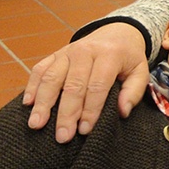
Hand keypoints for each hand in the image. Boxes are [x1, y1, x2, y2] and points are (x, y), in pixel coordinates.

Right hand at [23, 23, 149, 142]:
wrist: (116, 32)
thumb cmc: (128, 58)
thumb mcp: (140, 71)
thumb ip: (134, 92)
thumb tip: (122, 112)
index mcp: (109, 55)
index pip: (97, 86)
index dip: (91, 110)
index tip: (85, 130)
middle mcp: (85, 51)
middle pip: (72, 85)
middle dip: (66, 113)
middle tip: (62, 136)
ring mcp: (67, 51)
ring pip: (51, 78)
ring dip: (43, 103)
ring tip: (36, 124)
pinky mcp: (55, 54)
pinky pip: (40, 70)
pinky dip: (32, 86)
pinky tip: (28, 105)